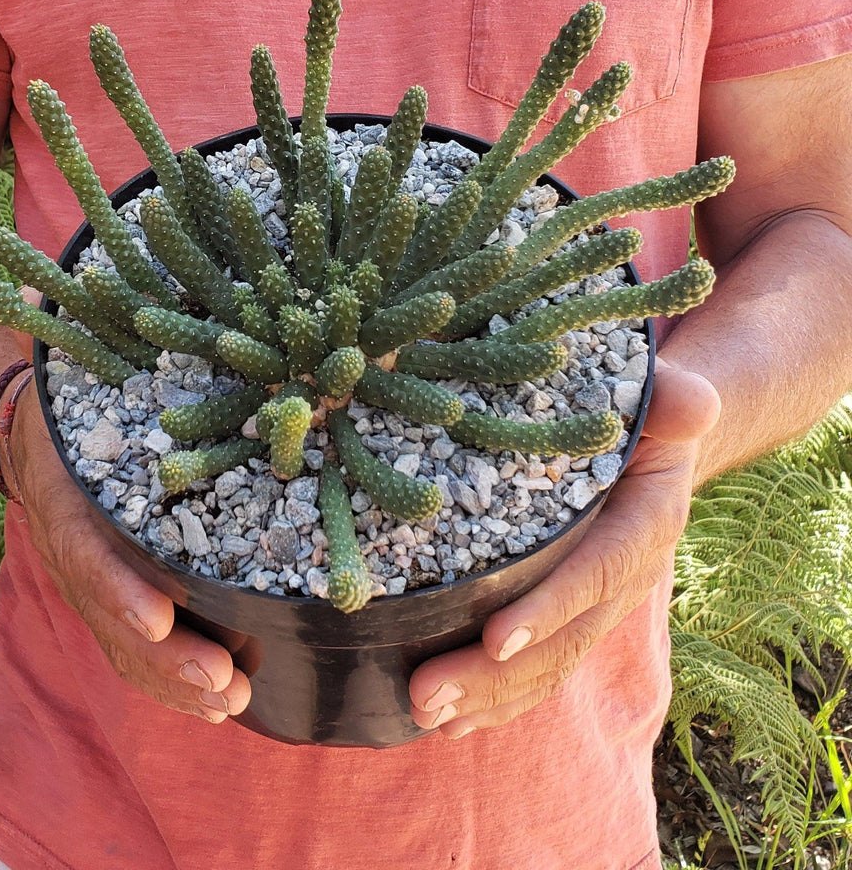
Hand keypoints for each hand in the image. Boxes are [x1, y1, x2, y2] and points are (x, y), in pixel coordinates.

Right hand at [5, 382, 251, 722]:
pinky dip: (170, 681)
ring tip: (232, 702)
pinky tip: (217, 701)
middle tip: (224, 683)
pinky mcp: (112, 596)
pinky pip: (135, 648)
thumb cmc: (72, 403)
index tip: (159, 618)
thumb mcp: (75, 380)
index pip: (85, 551)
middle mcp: (73, 550)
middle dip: (166, 658)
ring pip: (126, 647)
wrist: (34, 438)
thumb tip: (39, 291)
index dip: (117, 588)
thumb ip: (74, 351)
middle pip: (112, 618)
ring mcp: (91, 580)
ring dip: (176, 682)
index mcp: (65, 496)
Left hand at [407, 359, 719, 737]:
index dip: (551, 607)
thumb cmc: (641, 411)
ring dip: (488, 697)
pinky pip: (542, 667)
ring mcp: (598, 603)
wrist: (655, 443)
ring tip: (425, 713)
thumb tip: (689, 404)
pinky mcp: (573, 614)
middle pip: (564, 639)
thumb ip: (673, 399)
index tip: (496, 638)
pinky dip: (498, 697)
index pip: (598, 570)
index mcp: (645, 522)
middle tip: (428, 693)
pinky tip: (448, 718)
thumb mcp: (658, 395)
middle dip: (497, 674)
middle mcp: (625, 574)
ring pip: (549, 665)